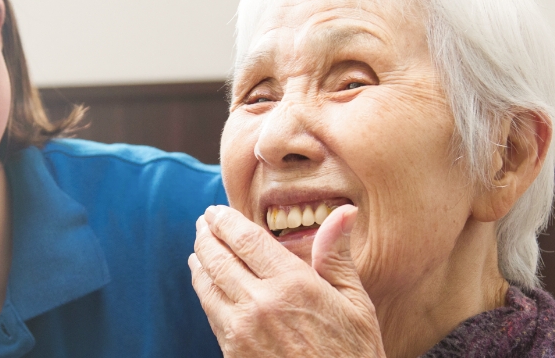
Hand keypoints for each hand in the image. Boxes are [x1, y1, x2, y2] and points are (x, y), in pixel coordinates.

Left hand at [189, 204, 385, 357]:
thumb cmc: (353, 354)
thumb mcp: (355, 303)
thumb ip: (337, 256)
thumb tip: (344, 211)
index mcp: (292, 284)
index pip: (245, 240)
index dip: (225, 221)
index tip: (216, 212)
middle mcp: (260, 305)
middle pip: (217, 259)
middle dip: (206, 237)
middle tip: (203, 224)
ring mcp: (241, 333)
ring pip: (207, 287)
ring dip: (200, 264)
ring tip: (199, 251)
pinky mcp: (233, 355)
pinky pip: (212, 316)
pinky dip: (206, 294)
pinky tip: (210, 288)